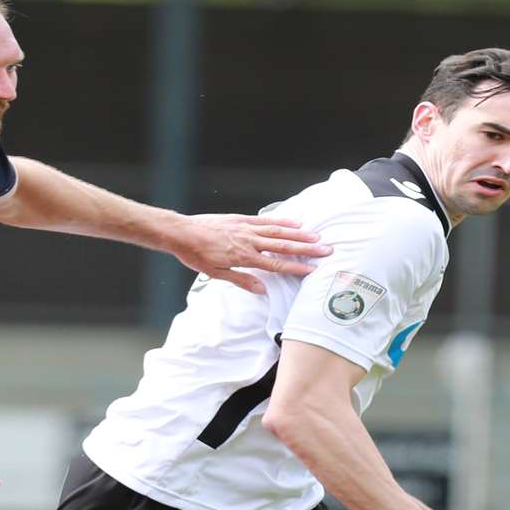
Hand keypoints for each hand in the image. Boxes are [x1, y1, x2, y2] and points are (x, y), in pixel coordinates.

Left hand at [167, 213, 331, 293]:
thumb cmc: (197, 255)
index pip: (276, 264)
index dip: (296, 267)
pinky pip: (265, 220)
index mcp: (244, 257)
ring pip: (278, 231)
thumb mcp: (216, 274)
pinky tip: (295, 222)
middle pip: (283, 246)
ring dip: (299, 234)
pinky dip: (282, 221)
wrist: (182, 233)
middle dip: (306, 249)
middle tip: (326, 250)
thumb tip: (263, 290)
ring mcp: (246, 228)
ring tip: (317, 236)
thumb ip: (241, 281)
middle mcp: (249, 241)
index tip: (313, 270)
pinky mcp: (241, 219)